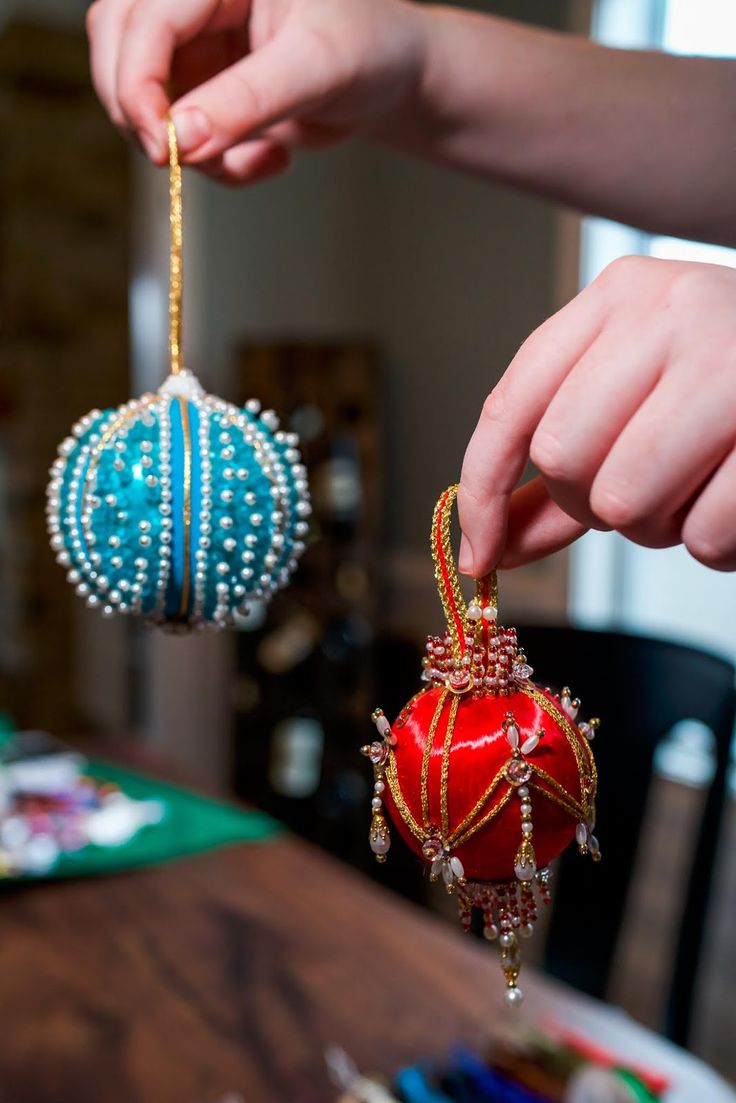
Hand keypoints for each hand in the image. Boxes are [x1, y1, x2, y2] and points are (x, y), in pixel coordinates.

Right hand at [87, 0, 425, 184]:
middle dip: (144, 115)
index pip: (143, 16)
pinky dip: (216, 165)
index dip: (137, 81)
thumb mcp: (316, 69)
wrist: (393, 79)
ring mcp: (192, 44)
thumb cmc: (370, 49)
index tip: (162, 144)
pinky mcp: (202, 88)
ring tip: (259, 161)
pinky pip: (180, 137)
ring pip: (140, 99)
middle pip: (117, 46)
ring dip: (188, 150)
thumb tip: (181, 140)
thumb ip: (246, 101)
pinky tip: (267, 160)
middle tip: (185, 162)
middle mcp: (194, 0)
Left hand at [458, 256, 735, 574]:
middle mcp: (673, 310)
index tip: (480, 553)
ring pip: (624, 502)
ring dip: (656, 524)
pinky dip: (717, 543)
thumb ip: (564, 460)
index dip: (483, 493)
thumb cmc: (731, 380)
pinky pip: (706, 535)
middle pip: (564, 460)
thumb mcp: (639, 389)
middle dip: (594, 503)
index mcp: (619, 295)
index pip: (513, 407)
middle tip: (646, 485)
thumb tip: (490, 542)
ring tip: (698, 485)